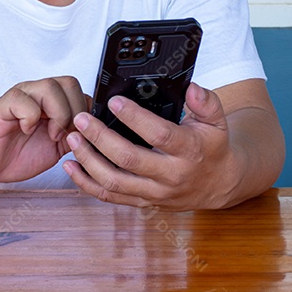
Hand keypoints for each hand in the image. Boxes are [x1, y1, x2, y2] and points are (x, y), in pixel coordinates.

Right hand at [0, 76, 89, 186]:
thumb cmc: (14, 154)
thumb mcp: (56, 148)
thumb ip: (74, 135)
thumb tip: (96, 131)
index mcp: (51, 102)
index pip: (80, 91)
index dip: (86, 112)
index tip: (79, 135)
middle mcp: (36, 94)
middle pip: (69, 82)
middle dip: (74, 111)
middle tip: (65, 134)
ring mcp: (20, 96)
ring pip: (50, 86)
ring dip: (57, 114)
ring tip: (50, 134)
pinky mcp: (3, 105)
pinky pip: (24, 99)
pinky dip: (30, 118)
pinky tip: (25, 130)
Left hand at [62, 82, 240, 210]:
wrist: (218, 185)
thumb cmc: (213, 149)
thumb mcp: (217, 121)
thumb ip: (206, 102)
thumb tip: (191, 88)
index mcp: (189, 151)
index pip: (159, 134)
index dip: (135, 118)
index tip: (114, 103)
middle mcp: (170, 175)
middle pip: (128, 159)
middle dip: (100, 138)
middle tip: (82, 119)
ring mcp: (155, 193)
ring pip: (114, 182)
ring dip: (88, 160)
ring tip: (73, 139)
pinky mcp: (143, 202)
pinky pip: (110, 197)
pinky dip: (86, 183)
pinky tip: (72, 166)